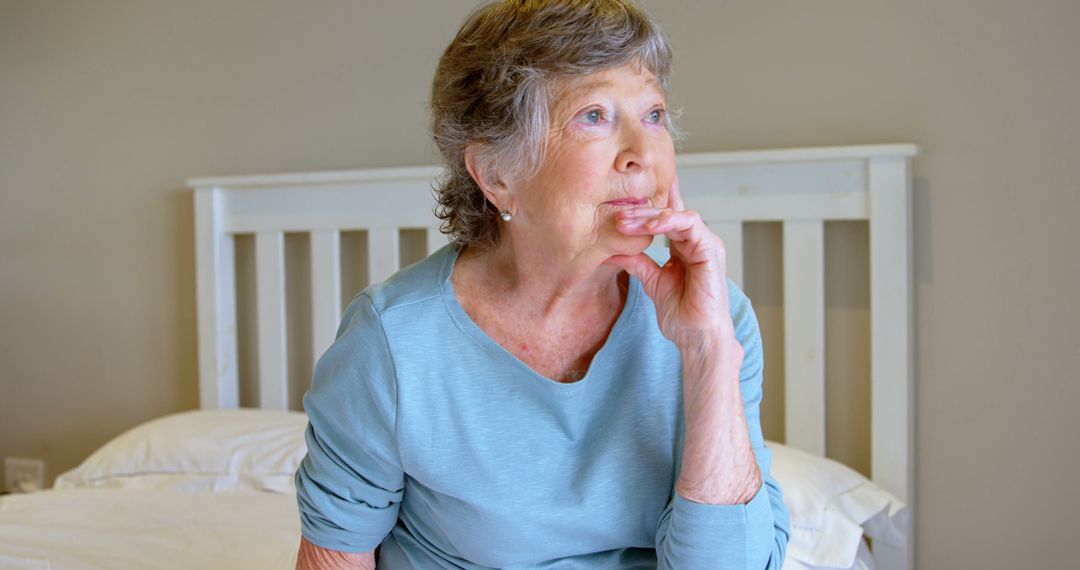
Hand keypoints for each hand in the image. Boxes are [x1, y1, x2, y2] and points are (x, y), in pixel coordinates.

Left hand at [606, 177, 737, 350]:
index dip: (648, 205)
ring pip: (678, 214)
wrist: (698, 337)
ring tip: (626, 222)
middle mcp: (697, 242)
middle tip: (617, 216)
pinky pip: (690, 224)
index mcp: (684, 247)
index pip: (667, 217)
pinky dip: (669, 221)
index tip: (623, 201)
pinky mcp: (711, 249)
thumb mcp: (652, 282)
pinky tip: (650, 226)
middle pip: (668, 213)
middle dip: (640, 213)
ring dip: (650, 216)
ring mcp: (706, 244)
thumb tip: (612, 251)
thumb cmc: (683, 314)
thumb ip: (637, 263)